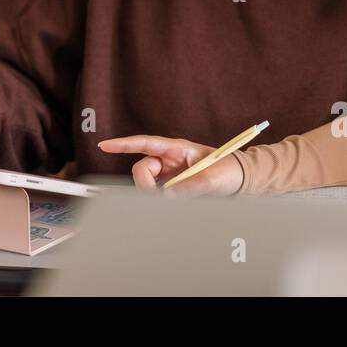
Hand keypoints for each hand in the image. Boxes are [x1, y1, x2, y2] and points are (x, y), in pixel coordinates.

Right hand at [98, 135, 244, 196]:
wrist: (242, 180)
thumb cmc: (229, 170)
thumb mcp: (212, 177)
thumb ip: (189, 186)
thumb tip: (167, 196)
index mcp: (176, 148)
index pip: (145, 143)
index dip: (123, 144)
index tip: (104, 145)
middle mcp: (170, 160)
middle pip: (142, 169)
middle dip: (146, 182)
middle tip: (162, 195)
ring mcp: (170, 174)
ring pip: (147, 184)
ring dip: (155, 194)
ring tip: (177, 198)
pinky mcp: (173, 188)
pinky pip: (157, 194)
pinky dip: (160, 201)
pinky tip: (173, 203)